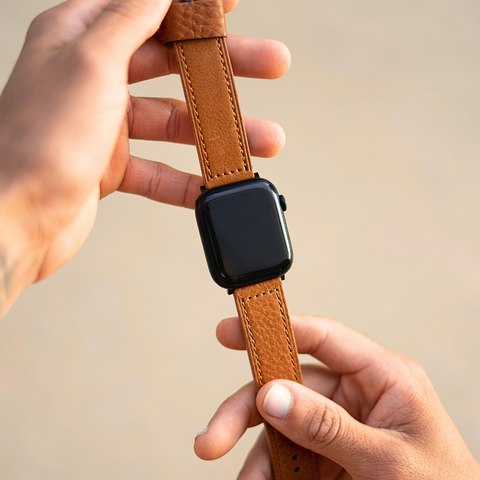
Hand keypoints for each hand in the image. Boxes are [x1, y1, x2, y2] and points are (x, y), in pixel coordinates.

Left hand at [0, 0, 289, 315]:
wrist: (16, 218)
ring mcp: (105, 124)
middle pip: (172, 64)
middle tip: (270, 64)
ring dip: (217, 133)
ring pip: (174, 121)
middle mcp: (93, 77)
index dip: (193, 5)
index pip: (147, 8)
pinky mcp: (111, 166)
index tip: (231, 5)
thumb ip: (128, 20)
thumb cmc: (40, 139)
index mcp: (80, 37)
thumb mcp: (90, 62)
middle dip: (224, 68)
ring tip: (262, 141)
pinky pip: (160, 169)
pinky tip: (215, 186)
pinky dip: (188, 179)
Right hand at [194, 315, 479, 478]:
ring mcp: (341, 425)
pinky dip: (271, 471)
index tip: (231, 330)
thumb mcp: (388, 459)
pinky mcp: (332, 454)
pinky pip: (291, 453)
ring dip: (258, 455)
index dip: (274, 329)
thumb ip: (328, 426)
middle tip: (213, 438)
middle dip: (247, 411)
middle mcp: (356, 394)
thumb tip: (273, 395)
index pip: (320, 337)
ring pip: (282, 424)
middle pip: (288, 385)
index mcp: (382, 375)